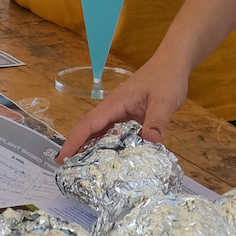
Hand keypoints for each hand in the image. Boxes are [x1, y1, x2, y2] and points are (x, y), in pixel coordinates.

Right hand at [56, 51, 191, 159]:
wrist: (172, 65)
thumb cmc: (166, 79)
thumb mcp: (164, 100)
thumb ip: (158, 120)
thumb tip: (151, 140)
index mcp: (115, 103)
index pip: (89, 123)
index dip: (75, 141)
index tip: (63, 158)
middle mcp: (113, 109)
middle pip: (89, 129)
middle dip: (76, 147)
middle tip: (67, 171)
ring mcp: (120, 113)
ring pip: (100, 132)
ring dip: (89, 148)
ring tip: (82, 171)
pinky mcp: (128, 117)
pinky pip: (113, 134)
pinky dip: (107, 146)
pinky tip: (109, 161)